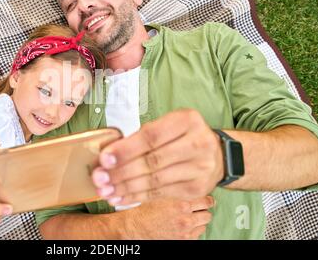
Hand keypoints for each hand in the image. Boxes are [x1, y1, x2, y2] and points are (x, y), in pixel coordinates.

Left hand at [93, 109, 223, 205]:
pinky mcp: (197, 188)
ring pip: (155, 180)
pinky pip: (161, 193)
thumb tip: (109, 155)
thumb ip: (142, 136)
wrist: (218, 156)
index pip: (151, 136)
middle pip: (152, 160)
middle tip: (100, 178)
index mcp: (187, 120)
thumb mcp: (168, 125)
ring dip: (126, 187)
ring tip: (106, 190)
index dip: (126, 149)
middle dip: (121, 171)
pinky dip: (137, 197)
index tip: (105, 159)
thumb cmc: (183, 137)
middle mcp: (198, 142)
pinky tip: (121, 197)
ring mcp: (200, 168)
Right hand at [120, 196, 214, 238]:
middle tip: (198, 208)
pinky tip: (185, 225)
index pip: (206, 201)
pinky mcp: (183, 241)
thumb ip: (178, 190)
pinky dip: (193, 230)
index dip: (208, 199)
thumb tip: (192, 185)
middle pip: (207, 215)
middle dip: (203, 211)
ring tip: (189, 217)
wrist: (137, 225)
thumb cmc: (147, 208)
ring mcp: (186, 232)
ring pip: (203, 226)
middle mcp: (186, 219)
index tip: (207, 198)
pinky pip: (197, 235)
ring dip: (198, 221)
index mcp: (182, 205)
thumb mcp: (162, 193)